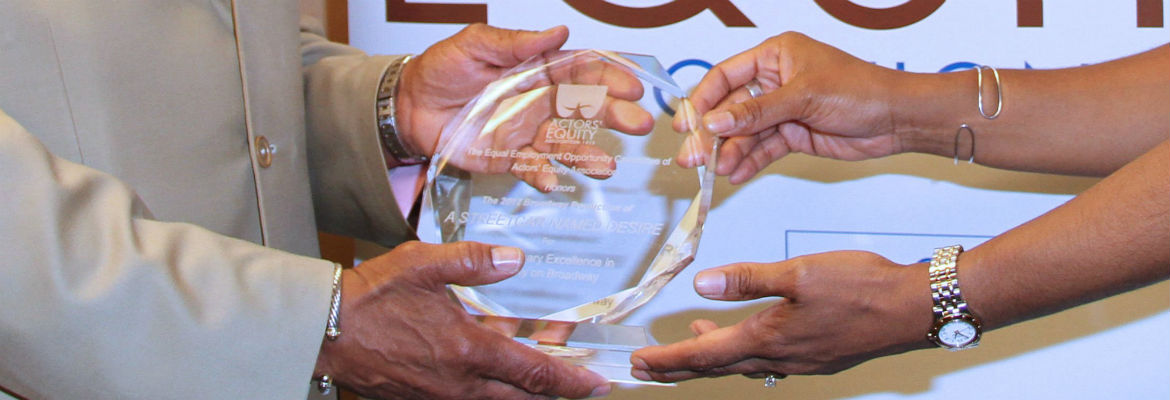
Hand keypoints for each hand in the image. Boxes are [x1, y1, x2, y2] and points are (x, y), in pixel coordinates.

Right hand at [314, 241, 609, 398]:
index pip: (533, 373)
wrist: (323, 330)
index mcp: (466, 350)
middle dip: (555, 393)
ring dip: (522, 391)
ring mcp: (438, 397)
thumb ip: (473, 261)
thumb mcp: (424, 264)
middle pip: (522, 399)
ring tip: (540, 372)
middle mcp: (458, 384)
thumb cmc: (371, 297)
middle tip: (580, 384)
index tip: (595, 383)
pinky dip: (490, 389)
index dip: (570, 381)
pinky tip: (490, 368)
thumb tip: (515, 261)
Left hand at [397, 24, 652, 190]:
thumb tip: (557, 31)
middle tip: (640, 124)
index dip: (609, 78)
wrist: (409, 105)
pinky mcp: (508, 156)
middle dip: (614, 116)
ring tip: (606, 166)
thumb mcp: (475, 45)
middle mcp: (539, 101)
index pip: (582, 71)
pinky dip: (542, 175)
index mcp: (537, 69)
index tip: (632, 87)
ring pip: (565, 144)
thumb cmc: (441, 70)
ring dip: (587, 155)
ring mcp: (526, 131)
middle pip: (585, 108)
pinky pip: (531, 167)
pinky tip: (551, 181)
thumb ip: (516, 43)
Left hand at [629, 251, 933, 382]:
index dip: (667, 359)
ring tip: (685, 347)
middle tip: (646, 368)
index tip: (639, 363)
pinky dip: (741, 352)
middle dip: (677, 367)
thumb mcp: (799, 274)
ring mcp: (800, 361)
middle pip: (715, 367)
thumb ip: (748, 279)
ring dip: (708, 359)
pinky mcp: (816, 356)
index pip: (703, 354)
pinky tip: (744, 336)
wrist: (914, 310)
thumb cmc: (863, 289)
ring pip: (740, 364)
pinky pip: (765, 360)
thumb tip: (703, 284)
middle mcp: (780, 358)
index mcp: (768, 338)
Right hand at [675, 32, 907, 183]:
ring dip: (729, 153)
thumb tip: (715, 123)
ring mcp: (783, 110)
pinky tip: (734, 175)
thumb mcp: (803, 96)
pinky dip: (749, 162)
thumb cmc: (860, 90)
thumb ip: (756, 113)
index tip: (686, 124)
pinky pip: (763, 149)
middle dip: (712, 134)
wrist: (897, 120)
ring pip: (745, 133)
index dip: (703, 101)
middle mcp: (775, 81)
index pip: (726, 76)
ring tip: (714, 172)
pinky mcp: (793, 135)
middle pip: (731, 109)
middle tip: (693, 157)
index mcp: (775, 55)